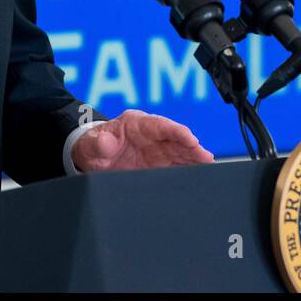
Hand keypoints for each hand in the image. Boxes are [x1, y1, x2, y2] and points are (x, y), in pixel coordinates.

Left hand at [70, 109, 214, 172]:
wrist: (92, 156)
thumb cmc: (92, 145)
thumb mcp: (91, 144)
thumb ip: (98, 143)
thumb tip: (105, 142)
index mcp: (136, 123)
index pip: (160, 125)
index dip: (176, 131)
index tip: (190, 138)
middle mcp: (151, 135)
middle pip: (175, 139)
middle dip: (191, 148)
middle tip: (206, 158)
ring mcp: (156, 150)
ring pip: (180, 152)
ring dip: (194, 159)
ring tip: (209, 168)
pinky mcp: (158, 164)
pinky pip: (176, 166)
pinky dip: (188, 170)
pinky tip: (199, 177)